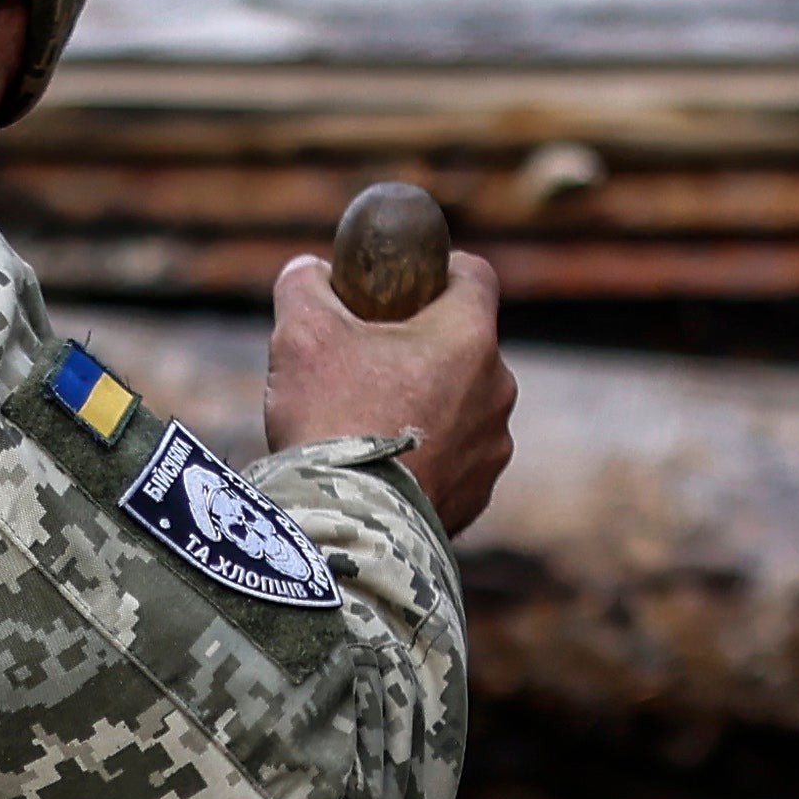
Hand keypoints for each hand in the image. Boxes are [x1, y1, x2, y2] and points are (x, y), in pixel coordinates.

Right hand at [264, 249, 512, 534]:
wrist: (347, 529)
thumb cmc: (330, 420)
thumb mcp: (301, 332)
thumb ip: (306, 284)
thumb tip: (309, 272)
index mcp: (469, 337)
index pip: (473, 275)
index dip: (437, 269)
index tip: (402, 283)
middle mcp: (497, 390)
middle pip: (464, 346)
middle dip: (421, 346)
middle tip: (366, 359)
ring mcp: (492, 449)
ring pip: (460, 407)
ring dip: (425, 405)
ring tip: (368, 423)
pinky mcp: (476, 497)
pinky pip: (454, 461)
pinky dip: (425, 457)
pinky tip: (380, 468)